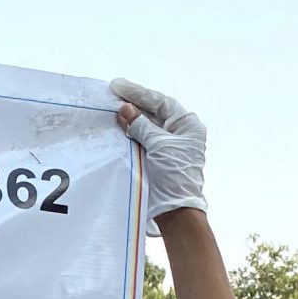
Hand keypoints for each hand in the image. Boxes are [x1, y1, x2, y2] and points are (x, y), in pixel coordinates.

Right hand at [110, 79, 205, 228]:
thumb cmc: (174, 176)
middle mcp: (178, 133)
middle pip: (153, 112)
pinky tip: (116, 128)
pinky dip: (128, 135)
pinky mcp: (155, 159)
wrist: (174, 211)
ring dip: (129, 119)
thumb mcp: (158, 145)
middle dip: (133, 104)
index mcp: (187, 126)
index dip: (139, 93)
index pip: (161, 102)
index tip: (119, 87)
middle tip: (111, 94)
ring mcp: (166, 147)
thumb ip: (141, 125)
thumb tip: (125, 109)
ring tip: (110, 109)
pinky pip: (140, 141)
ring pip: (145, 127)